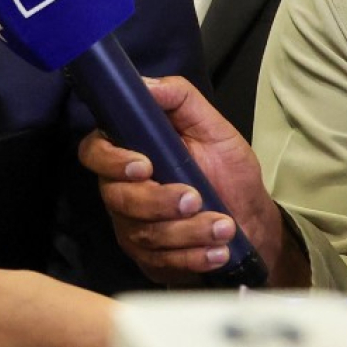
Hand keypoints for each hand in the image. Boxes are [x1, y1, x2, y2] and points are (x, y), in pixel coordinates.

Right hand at [78, 76, 295, 283]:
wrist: (252, 221)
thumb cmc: (228, 171)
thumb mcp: (213, 128)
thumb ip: (180, 99)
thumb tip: (146, 84)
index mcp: (129, 151)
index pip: (94, 151)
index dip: (111, 160)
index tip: (145, 166)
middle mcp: (121, 190)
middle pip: (117, 197)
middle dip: (158, 201)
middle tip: (196, 198)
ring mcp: (133, 227)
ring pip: (142, 233)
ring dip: (186, 231)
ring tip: (223, 226)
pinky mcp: (149, 260)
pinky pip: (160, 262)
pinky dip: (192, 257)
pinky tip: (218, 250)